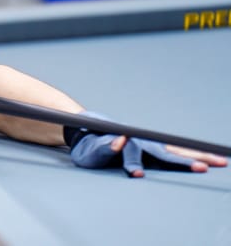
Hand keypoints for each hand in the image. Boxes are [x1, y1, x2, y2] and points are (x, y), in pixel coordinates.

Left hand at [69, 112, 227, 176]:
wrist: (88, 131)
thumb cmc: (89, 144)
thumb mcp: (90, 148)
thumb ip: (103, 146)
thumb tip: (120, 140)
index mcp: (125, 141)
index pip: (134, 152)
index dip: (134, 163)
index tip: (135, 174)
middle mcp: (141, 142)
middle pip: (166, 151)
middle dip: (185, 160)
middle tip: (203, 167)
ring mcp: (149, 146)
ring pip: (176, 152)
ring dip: (197, 157)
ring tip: (219, 161)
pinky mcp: (153, 151)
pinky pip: (175, 154)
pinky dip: (192, 157)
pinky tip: (209, 160)